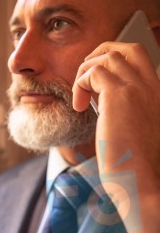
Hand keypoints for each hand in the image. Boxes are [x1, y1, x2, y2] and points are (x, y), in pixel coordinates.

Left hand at [72, 42, 159, 232]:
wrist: (141, 184)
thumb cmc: (135, 166)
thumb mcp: (135, 131)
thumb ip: (125, 111)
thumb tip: (102, 102)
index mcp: (155, 94)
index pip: (138, 57)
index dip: (114, 59)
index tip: (96, 81)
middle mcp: (150, 86)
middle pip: (125, 49)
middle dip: (98, 55)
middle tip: (84, 78)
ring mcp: (136, 89)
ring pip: (107, 57)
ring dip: (86, 72)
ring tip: (81, 98)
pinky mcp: (118, 97)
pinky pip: (93, 72)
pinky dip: (80, 85)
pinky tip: (79, 107)